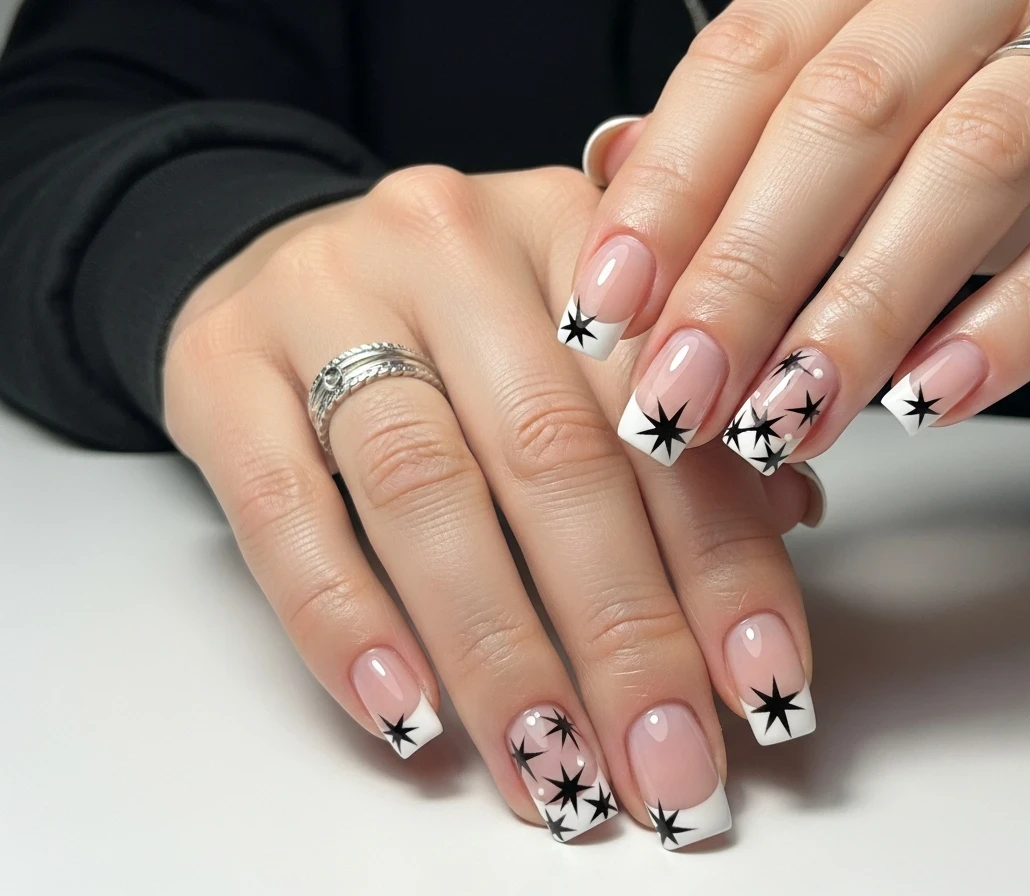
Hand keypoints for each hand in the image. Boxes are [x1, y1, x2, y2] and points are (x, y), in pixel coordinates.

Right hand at [163, 165, 821, 845]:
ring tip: (555, 770)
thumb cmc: (455, 323)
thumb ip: (678, 423)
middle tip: (666, 763)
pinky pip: (285, 507)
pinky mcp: (223, 364)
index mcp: (575, 231)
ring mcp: (328, 298)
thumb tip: (788, 520)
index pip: (666, 412)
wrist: (279, 261)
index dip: (725, 562)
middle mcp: (456, 246)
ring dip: (501, 652)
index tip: (761, 685)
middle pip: (555, 458)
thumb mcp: (577, 336)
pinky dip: (348, 622)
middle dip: (623, 634)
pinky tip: (407, 710)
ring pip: (427, 490)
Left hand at [563, 0, 1029, 467]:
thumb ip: (745, 156)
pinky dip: (1017, 320)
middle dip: (749, 269)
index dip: (669, 190)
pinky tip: (936, 398)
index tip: (605, 312)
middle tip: (682, 395)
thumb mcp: (862, 137)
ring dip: (866, 308)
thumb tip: (609, 190)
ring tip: (793, 417)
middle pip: (847, 110)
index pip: (749, 60)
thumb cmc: (991, 140)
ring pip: (975, 163)